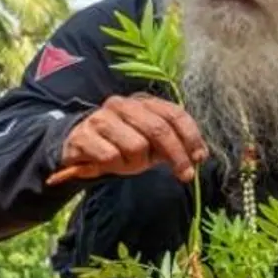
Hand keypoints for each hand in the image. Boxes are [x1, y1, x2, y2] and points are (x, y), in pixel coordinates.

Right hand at [50, 94, 208, 184]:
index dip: (191, 136)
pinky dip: (114, 166)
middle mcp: (123, 104)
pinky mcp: (83, 135)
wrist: (78, 146)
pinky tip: (107, 164)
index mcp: (143, 102)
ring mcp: (101, 117)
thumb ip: (172, 145)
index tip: (200, 158)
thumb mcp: (151, 144)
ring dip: (136, 163)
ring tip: (126, 163)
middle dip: (176, 156)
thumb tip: (197, 157)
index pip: (174, 114)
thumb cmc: (122, 144)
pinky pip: (110, 157)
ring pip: (136, 146)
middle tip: (185, 175)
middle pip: (159, 130)